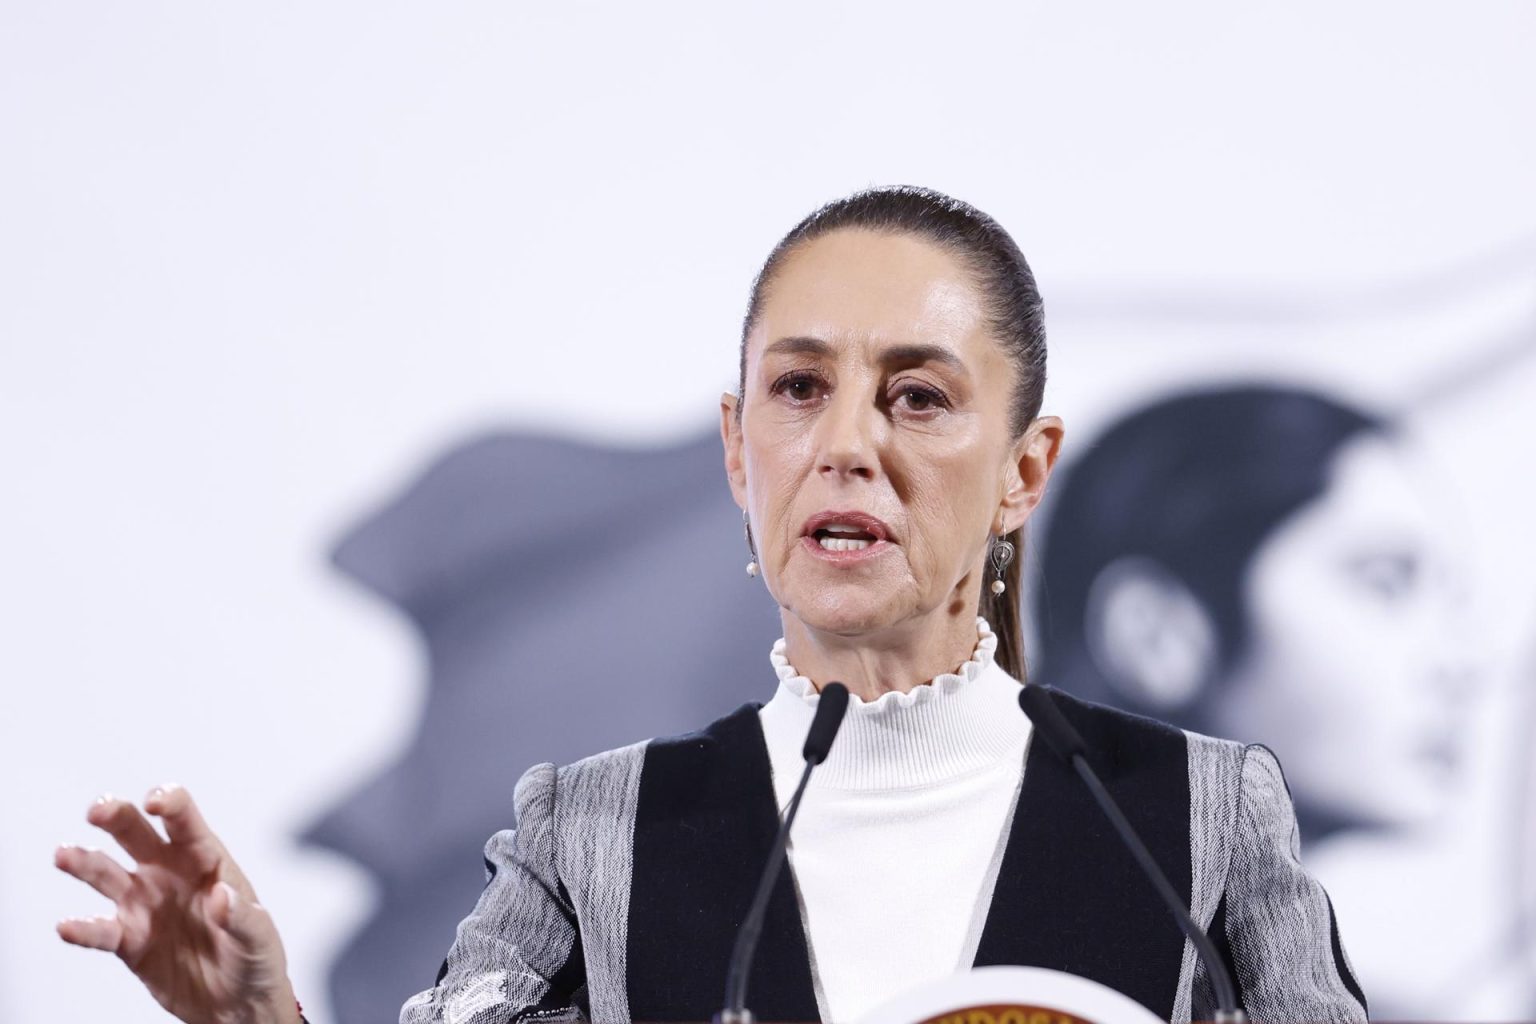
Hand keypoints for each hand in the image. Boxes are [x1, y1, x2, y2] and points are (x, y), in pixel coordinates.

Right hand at [55, 785, 301, 1023]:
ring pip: (107, 875)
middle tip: (98, 810)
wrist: (238, 1003)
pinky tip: (68, 926)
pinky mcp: (129, 941)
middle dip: (117, 816)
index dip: (170, 804)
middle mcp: (169, 874)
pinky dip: (84, 929)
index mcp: (206, 861)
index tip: (155, 802)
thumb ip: (242, 916)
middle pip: (137, 833)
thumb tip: (223, 896)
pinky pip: (101, 931)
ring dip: (85, 863)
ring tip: (64, 854)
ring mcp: (145, 905)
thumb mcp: (259, 936)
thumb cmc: (255, 957)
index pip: (185, 822)